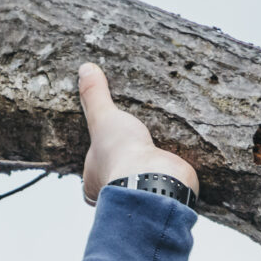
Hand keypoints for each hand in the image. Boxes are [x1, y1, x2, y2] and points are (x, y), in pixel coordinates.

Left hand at [77, 63, 199, 205]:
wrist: (155, 179)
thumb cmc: (120, 154)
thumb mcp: (103, 118)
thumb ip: (94, 96)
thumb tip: (84, 68)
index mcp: (92, 182)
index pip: (93, 169)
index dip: (99, 156)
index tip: (107, 142)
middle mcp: (114, 192)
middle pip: (117, 173)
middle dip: (124, 160)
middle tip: (131, 139)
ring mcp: (141, 192)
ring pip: (142, 177)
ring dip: (149, 162)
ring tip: (155, 141)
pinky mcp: (166, 191)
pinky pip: (165, 179)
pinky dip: (170, 168)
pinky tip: (176, 152)